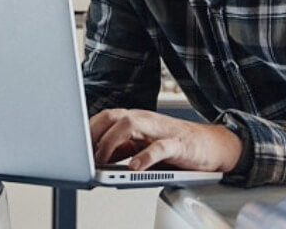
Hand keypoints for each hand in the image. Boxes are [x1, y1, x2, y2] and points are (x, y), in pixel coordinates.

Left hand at [89, 109, 241, 173]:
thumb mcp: (143, 146)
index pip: (104, 117)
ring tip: (103, 160)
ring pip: (130, 125)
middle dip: (95, 133)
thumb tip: (96, 159)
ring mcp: (161, 130)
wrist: (212, 145)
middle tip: (84, 154)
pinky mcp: (178, 144)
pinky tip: (134, 168)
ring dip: (111, 142)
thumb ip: (122, 149)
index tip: (73, 145)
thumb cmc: (176, 145)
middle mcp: (146, 120)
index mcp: (136, 119)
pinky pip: (159, 147)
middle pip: (112, 116)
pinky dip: (144, 157)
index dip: (87, 129)